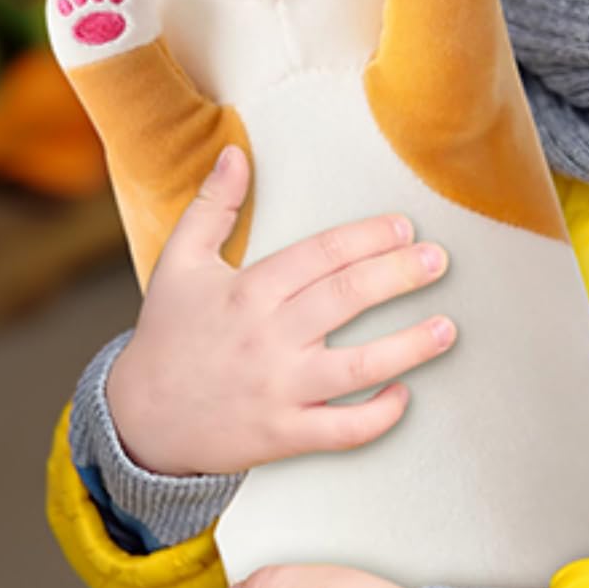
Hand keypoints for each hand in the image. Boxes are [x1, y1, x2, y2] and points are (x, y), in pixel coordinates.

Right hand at [106, 145, 454, 476]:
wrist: (140, 421)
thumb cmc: (168, 336)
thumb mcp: (179, 263)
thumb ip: (211, 206)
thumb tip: (236, 152)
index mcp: (248, 292)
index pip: (319, 255)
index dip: (366, 237)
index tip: (404, 226)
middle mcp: (268, 337)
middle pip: (345, 298)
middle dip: (397, 275)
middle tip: (438, 259)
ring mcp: (279, 389)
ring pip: (357, 367)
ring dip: (409, 346)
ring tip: (448, 327)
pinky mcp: (283, 435)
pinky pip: (341, 431)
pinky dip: (378, 417)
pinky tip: (405, 395)